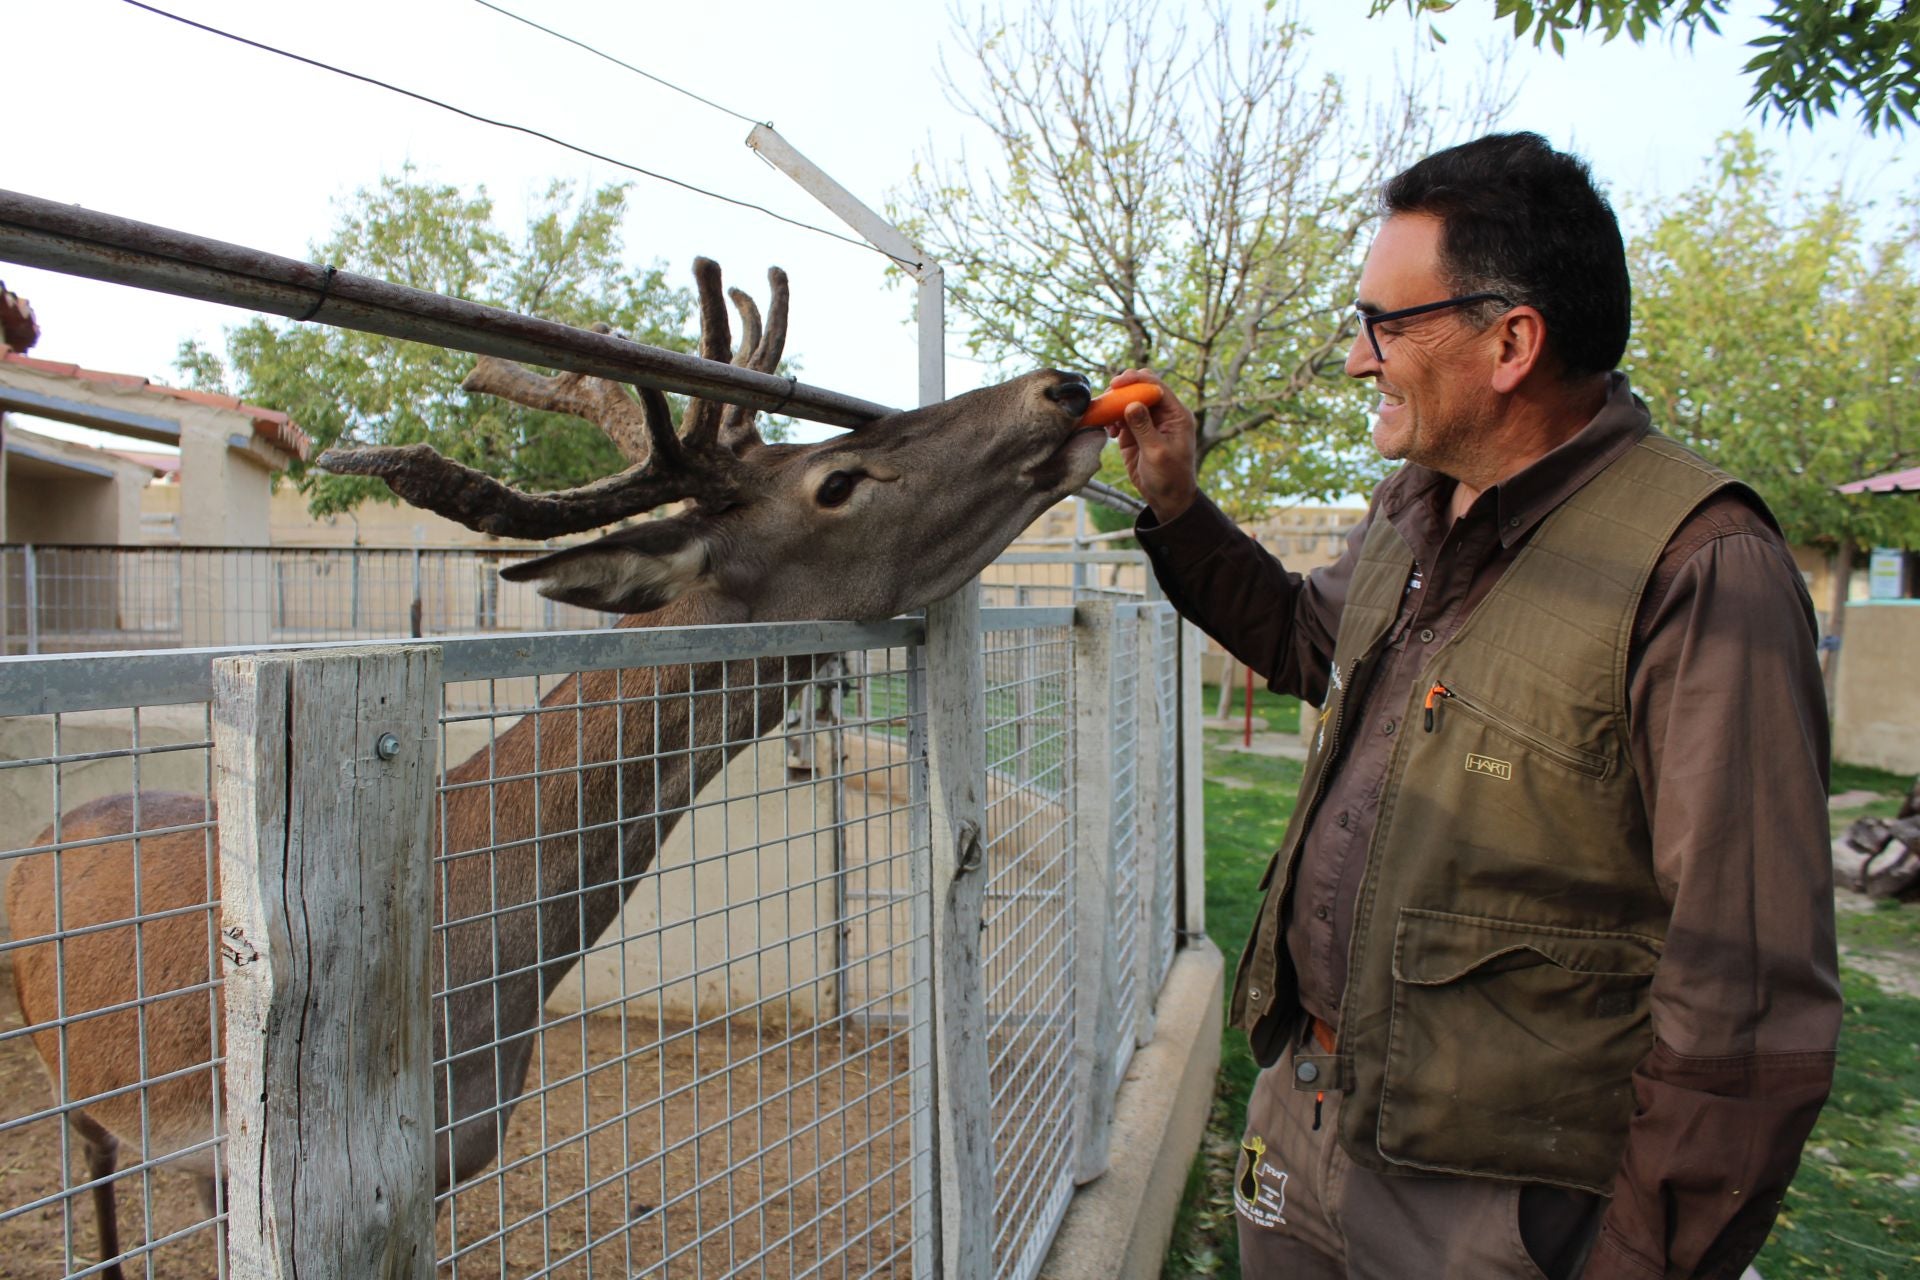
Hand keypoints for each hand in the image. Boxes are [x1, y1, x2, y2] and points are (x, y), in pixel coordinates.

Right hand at [1107, 369, 1197, 521]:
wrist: (1166, 498)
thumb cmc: (1169, 477)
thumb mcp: (1157, 452)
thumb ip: (1144, 427)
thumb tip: (1131, 403)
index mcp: (1176, 414)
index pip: (1156, 387)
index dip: (1137, 380)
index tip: (1116, 383)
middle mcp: (1162, 414)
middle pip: (1141, 388)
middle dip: (1123, 388)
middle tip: (1108, 394)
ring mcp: (1147, 422)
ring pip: (1128, 401)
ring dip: (1114, 404)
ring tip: (1105, 417)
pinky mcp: (1134, 433)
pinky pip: (1120, 418)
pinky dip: (1111, 419)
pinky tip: (1109, 431)